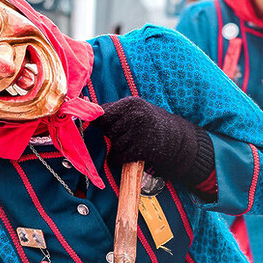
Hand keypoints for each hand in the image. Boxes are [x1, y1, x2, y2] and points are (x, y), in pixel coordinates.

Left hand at [95, 97, 213, 187]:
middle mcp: (135, 116)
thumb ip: (113, 112)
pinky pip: (119, 156)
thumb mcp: (135, 111)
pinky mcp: (142, 148)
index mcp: (131, 104)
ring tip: (132, 143)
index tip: (101, 126)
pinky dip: (120, 158)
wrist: (177, 139)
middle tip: (127, 135)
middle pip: (108, 131)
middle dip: (113, 136)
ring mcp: (139, 132)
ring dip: (119, 148)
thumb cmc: (150, 124)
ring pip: (114, 144)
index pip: (102, 114)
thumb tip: (85, 110)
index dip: (100, 123)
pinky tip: (131, 154)